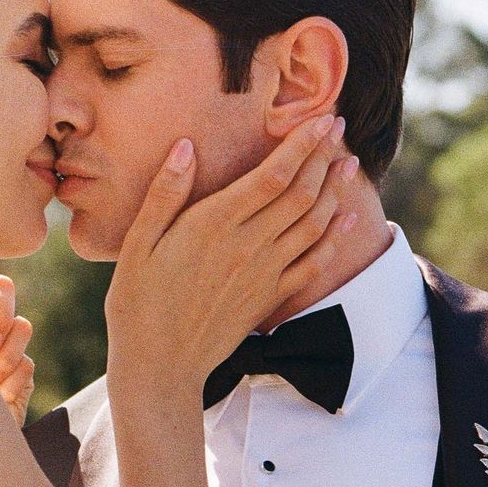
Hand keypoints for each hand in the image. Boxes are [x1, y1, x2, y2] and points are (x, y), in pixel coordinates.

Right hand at [105, 115, 358, 398]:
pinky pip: (313, 264)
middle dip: (324, 156)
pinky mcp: (271, 298)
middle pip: (300, 193)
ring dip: (335, 191)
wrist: (160, 367)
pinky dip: (335, 238)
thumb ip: (165, 193)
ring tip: (349, 163)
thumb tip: (186, 147)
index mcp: (215, 225)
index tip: (321, 119)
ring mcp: (265, 274)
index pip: (272, 175)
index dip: (302, 144)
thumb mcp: (138, 244)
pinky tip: (347, 220)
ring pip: (313, 224)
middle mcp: (248, 246)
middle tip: (339, 128)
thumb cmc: (139, 303)